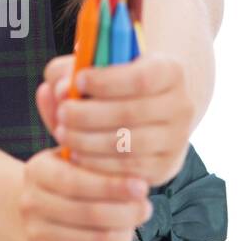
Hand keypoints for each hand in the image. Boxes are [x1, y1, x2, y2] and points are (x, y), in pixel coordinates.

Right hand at [18, 147, 152, 240]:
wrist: (44, 218)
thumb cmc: (73, 186)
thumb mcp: (81, 165)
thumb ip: (103, 167)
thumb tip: (137, 183)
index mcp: (37, 172)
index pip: (76, 182)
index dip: (112, 186)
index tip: (142, 188)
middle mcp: (30, 205)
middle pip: (90, 214)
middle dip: (127, 212)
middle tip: (145, 209)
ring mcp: (37, 237)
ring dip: (126, 234)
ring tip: (132, 226)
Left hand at [36, 52, 194, 187]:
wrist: (149, 116)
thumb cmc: (113, 86)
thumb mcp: (94, 69)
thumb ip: (69, 72)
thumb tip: (59, 90)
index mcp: (170, 71)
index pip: (142, 78)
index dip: (107, 81)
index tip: (78, 80)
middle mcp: (181, 106)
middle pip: (131, 114)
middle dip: (88, 115)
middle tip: (62, 113)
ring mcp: (176, 141)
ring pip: (128, 146)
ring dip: (88, 141)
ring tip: (62, 133)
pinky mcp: (165, 168)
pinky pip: (127, 171)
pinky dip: (96, 164)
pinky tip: (75, 154)